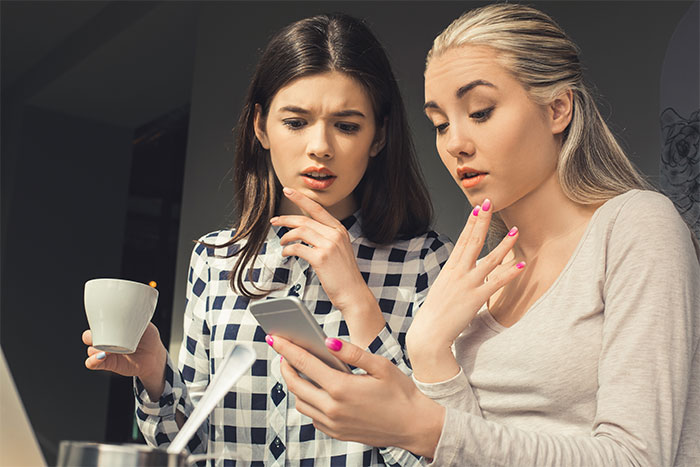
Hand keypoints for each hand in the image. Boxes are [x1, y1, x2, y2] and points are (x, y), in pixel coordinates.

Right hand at [83, 322, 166, 399]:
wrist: (154, 356)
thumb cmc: (148, 338)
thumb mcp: (144, 324)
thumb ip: (137, 316)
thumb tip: (134, 306)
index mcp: (112, 328)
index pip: (96, 323)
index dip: (95, 322)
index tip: (102, 322)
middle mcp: (106, 340)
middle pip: (88, 336)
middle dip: (90, 336)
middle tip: (104, 336)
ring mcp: (106, 352)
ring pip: (90, 350)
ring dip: (95, 349)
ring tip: (108, 349)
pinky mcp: (108, 364)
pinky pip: (92, 364)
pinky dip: (93, 360)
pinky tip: (101, 357)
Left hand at [270, 334, 444, 458]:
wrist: (414, 426)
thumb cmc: (401, 393)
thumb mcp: (380, 366)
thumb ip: (353, 352)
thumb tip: (328, 342)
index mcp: (342, 388)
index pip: (304, 363)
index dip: (286, 348)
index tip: (274, 338)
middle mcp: (333, 409)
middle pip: (295, 384)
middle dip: (284, 367)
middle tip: (283, 353)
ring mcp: (333, 424)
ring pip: (301, 402)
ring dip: (295, 385)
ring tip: (299, 370)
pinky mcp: (336, 434)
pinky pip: (312, 417)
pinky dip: (309, 402)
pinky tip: (317, 390)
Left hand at [271, 187, 384, 345]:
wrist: (353, 293)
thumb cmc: (343, 274)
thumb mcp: (339, 250)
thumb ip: (326, 237)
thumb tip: (305, 231)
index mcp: (339, 230)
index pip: (318, 209)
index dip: (301, 198)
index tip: (288, 190)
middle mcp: (335, 234)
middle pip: (305, 219)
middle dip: (286, 218)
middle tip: (274, 220)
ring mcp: (329, 245)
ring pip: (300, 231)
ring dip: (286, 236)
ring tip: (282, 242)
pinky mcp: (321, 258)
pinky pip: (297, 248)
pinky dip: (288, 249)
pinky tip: (286, 253)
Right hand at [406, 200, 523, 381]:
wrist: (428, 333)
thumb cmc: (434, 314)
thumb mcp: (442, 289)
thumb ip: (454, 279)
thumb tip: (462, 273)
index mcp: (450, 269)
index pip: (462, 240)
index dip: (471, 223)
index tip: (478, 208)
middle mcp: (458, 272)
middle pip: (473, 241)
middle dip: (482, 221)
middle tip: (490, 202)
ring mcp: (468, 284)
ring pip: (490, 259)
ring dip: (504, 244)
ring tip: (516, 231)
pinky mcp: (476, 298)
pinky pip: (496, 282)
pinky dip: (509, 272)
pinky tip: (520, 265)